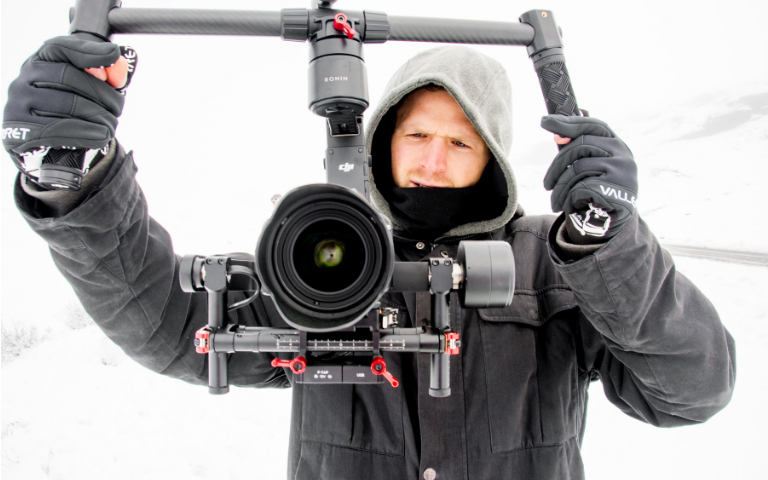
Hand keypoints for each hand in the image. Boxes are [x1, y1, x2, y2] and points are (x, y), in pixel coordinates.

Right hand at [2, 36, 136, 188]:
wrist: (49, 147)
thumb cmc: (76, 110)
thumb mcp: (94, 88)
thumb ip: (109, 73)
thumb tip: (118, 62)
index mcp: (41, 62)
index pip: (61, 47)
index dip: (89, 51)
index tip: (113, 55)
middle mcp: (24, 78)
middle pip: (68, 76)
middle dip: (102, 93)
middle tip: (118, 109)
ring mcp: (18, 103)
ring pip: (67, 104)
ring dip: (99, 117)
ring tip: (110, 125)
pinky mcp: (18, 131)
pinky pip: (57, 130)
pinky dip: (87, 133)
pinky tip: (102, 136)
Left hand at [541, 115, 637, 240]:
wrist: (614, 222)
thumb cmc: (598, 189)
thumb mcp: (591, 166)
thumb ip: (576, 148)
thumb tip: (556, 131)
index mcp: (616, 144)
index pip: (592, 125)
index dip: (568, 122)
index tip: (544, 122)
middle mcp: (622, 153)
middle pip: (579, 146)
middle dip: (556, 166)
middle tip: (546, 185)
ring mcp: (621, 170)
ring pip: (577, 168)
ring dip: (560, 188)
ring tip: (554, 201)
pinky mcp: (615, 189)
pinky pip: (580, 187)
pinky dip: (569, 198)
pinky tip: (568, 207)